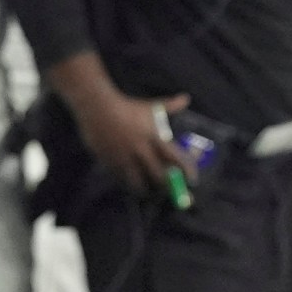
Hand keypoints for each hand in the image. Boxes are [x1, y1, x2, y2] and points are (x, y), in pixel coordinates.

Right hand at [72, 89, 193, 196]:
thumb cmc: (128, 107)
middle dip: (167, 186)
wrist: (98, 108)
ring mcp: (124, 158)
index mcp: (154, 137)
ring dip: (146, 190)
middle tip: (171, 190)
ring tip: (150, 193)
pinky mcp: (110, 162)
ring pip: (138, 182)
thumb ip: (170, 106)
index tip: (193, 180)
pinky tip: (132, 185)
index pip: (175, 159)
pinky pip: (122, 179)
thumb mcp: (150, 107)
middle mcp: (141, 150)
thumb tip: (186, 98)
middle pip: (158, 176)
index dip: (186, 172)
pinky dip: (129, 184)